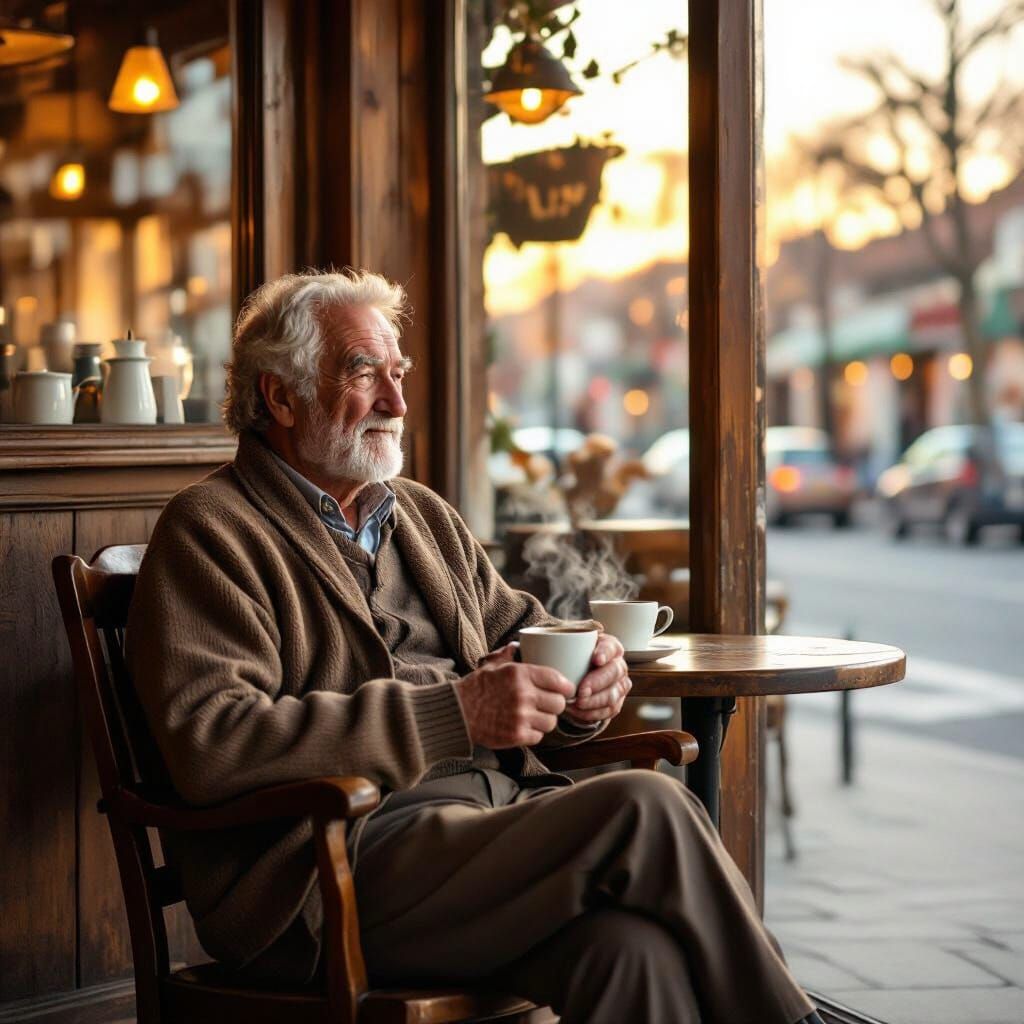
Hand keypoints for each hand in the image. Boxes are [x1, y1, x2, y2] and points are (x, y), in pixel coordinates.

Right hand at [456, 644, 575, 747]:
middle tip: (547, 704)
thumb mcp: (494, 664)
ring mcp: (520, 717)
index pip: (559, 680)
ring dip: (545, 720)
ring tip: (534, 716)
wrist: (458, 712)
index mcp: (520, 674)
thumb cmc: (477, 687)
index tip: (565, 690)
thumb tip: (521, 644)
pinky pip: (539, 736)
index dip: (566, 687)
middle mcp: (523, 694)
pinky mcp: (516, 736)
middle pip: (559, 704)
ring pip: (551, 722)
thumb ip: (511, 653)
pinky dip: (533, 733)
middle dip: (555, 705)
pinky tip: (523, 726)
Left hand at [562, 632, 630, 725]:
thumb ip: (563, 645)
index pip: (611, 647)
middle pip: (614, 673)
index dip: (605, 653)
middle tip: (581, 691)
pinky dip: (592, 713)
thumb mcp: (569, 648)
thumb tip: (547, 645)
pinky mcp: (616, 703)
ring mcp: (619, 685)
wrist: (577, 676)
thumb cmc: (573, 658)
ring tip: (577, 704)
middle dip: (598, 683)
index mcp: (610, 647)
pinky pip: (608, 711)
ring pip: (613, 695)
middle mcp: (618, 665)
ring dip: (594, 702)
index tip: (596, 659)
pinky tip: (578, 711)